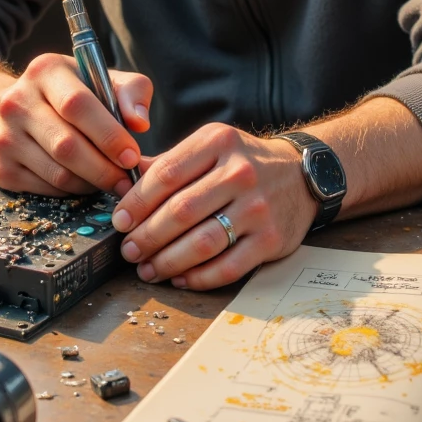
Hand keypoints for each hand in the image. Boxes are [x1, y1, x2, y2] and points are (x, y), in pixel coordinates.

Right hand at [0, 52, 151, 195]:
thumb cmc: (67, 95)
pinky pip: (47, 189)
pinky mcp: (1, 169)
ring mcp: (5, 137)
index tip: (132, 156)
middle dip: (104, 168)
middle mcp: (17, 102)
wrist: (5, 112)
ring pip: (58, 173)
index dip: (108, 135)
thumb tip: (140, 123)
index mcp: (45, 71)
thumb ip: (130, 92)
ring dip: (92, 183)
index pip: (77, 105)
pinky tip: (85, 181)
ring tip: (110, 181)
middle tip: (127, 181)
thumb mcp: (99, 80)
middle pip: (66, 145)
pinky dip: (73, 191)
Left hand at [110, 125, 315, 289]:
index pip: (166, 174)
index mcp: (218, 142)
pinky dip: (198, 278)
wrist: (301, 176)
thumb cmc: (244, 163)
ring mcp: (258, 207)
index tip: (120, 221)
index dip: (136, 202)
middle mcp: (240, 172)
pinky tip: (180, 278)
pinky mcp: (270, 239)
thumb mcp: (210, 147)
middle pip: (181, 211)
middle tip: (129, 251)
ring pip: (201, 243)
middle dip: (147, 236)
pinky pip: (227, 267)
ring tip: (148, 269)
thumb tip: (122, 184)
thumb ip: (170, 163)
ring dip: (167, 262)